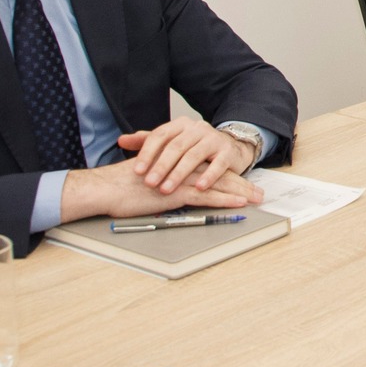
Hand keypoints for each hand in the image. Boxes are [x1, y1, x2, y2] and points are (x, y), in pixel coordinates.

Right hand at [57, 156, 261, 223]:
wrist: (107, 188)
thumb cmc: (122, 186)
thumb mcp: (148, 179)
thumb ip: (162, 180)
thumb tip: (169, 190)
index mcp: (177, 164)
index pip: (209, 168)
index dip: (227, 175)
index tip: (243, 183)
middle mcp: (183, 169)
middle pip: (219, 174)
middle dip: (241, 183)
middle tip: (258, 192)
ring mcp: (182, 179)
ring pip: (218, 184)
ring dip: (240, 191)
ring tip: (256, 197)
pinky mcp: (177, 192)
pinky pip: (207, 196)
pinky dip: (225, 199)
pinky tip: (239, 202)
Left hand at [123, 118, 255, 194]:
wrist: (229, 146)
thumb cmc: (195, 147)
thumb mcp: (171, 142)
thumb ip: (147, 141)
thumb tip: (122, 140)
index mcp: (180, 125)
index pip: (160, 135)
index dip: (147, 153)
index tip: (137, 171)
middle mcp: (197, 129)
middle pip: (176, 146)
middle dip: (161, 166)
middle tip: (149, 183)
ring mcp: (214, 139)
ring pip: (194, 156)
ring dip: (179, 174)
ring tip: (167, 189)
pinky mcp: (228, 152)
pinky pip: (218, 164)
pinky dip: (208, 176)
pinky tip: (199, 187)